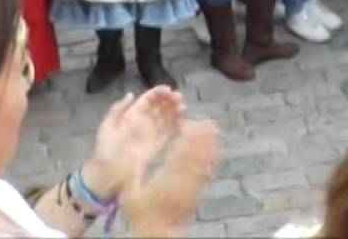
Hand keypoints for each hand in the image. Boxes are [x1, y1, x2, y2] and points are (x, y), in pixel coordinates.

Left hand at [83, 88, 184, 200]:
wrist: (110, 173)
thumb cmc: (107, 150)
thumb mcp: (107, 127)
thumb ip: (118, 109)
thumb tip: (131, 94)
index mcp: (132, 115)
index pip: (149, 99)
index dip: (159, 93)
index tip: (169, 90)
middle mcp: (144, 122)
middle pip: (160, 106)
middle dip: (171, 100)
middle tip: (179, 99)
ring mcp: (153, 133)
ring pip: (167, 117)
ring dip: (176, 110)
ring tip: (183, 108)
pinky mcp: (159, 144)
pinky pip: (170, 131)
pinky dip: (178, 124)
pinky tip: (183, 120)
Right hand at [123, 119, 222, 237]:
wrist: (161, 235)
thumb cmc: (143, 214)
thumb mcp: (131, 194)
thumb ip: (132, 174)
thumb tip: (131, 153)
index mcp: (166, 180)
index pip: (179, 155)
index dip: (185, 139)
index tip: (187, 124)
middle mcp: (184, 181)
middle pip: (197, 155)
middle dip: (202, 137)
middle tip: (206, 121)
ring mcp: (194, 187)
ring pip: (206, 162)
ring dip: (211, 144)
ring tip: (214, 127)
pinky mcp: (200, 192)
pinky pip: (210, 172)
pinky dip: (214, 157)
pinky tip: (217, 146)